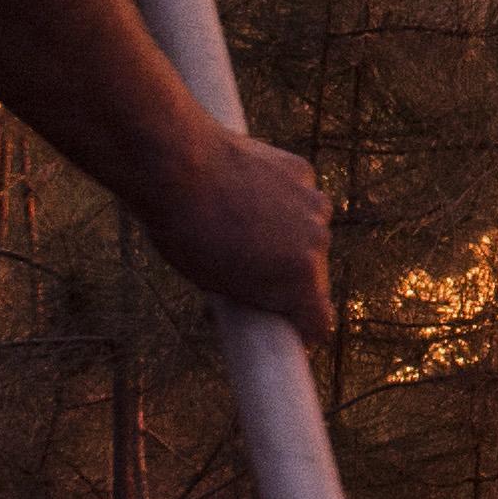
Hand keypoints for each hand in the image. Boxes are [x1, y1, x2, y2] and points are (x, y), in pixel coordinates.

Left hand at [144, 125, 334, 333]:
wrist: (177, 168)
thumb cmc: (187, 234)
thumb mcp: (219, 283)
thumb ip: (257, 294)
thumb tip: (266, 296)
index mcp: (300, 280)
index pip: (320, 323)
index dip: (302, 329)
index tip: (286, 326)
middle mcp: (318, 243)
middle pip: (312, 273)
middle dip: (288, 273)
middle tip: (249, 263)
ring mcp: (313, 203)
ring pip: (307, 231)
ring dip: (286, 232)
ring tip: (242, 222)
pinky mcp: (302, 171)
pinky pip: (298, 196)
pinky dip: (280, 197)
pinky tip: (245, 189)